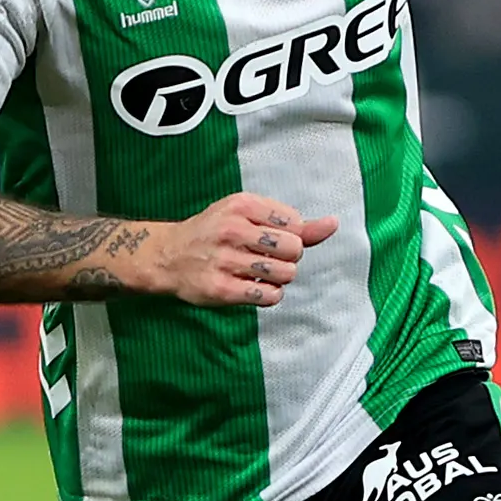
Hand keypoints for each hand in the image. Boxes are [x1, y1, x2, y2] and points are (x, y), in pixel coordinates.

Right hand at [149, 192, 336, 308]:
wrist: (167, 256)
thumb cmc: (215, 233)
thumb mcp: (248, 216)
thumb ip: (293, 224)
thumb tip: (333, 224)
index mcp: (241, 205)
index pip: (295, 223)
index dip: (290, 236)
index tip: (269, 239)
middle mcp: (232, 229)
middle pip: (295, 249)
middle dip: (288, 258)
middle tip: (267, 258)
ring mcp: (225, 259)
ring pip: (285, 274)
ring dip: (279, 278)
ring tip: (259, 273)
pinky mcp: (220, 289)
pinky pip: (268, 296)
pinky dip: (268, 295)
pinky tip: (254, 287)